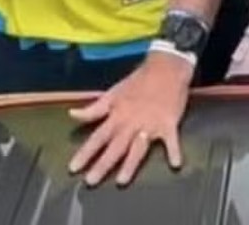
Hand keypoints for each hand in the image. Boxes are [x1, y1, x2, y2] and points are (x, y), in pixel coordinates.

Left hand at [68, 52, 189, 185]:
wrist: (166, 67)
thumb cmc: (138, 81)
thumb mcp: (114, 92)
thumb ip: (94, 108)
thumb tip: (72, 115)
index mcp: (118, 115)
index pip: (98, 137)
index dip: (85, 152)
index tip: (73, 169)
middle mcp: (132, 123)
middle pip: (115, 147)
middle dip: (103, 164)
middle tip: (90, 182)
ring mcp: (151, 124)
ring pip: (138, 148)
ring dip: (130, 164)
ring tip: (122, 181)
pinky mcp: (169, 124)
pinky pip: (171, 140)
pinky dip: (174, 151)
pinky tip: (176, 164)